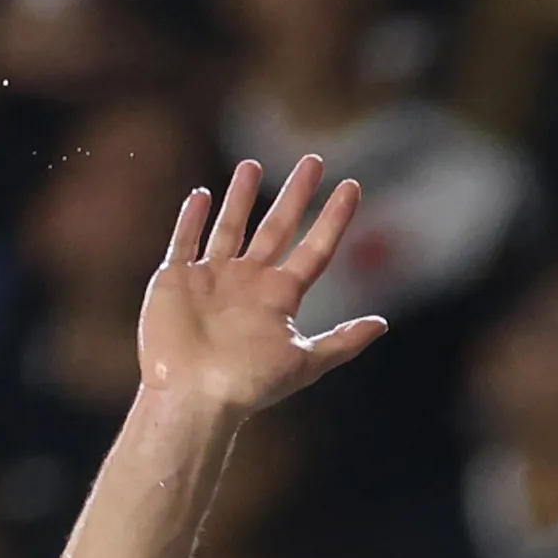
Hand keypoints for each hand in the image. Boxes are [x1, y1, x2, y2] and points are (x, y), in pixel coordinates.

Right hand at [140, 156, 387, 420]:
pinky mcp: (175, 281)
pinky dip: (190, 219)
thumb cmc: (250, 384)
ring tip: (251, 165)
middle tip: (314, 160)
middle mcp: (248, 283)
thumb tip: (382, 324)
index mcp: (279, 298)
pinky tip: (201, 195)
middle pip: (277, 228)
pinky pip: (183, 241)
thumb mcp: (304, 361)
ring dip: (241, 197)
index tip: (352, 187)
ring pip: (230, 227)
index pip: (314, 249)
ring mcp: (212, 279)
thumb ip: (342, 341)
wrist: (195, 397)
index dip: (333, 219)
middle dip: (296, 195)